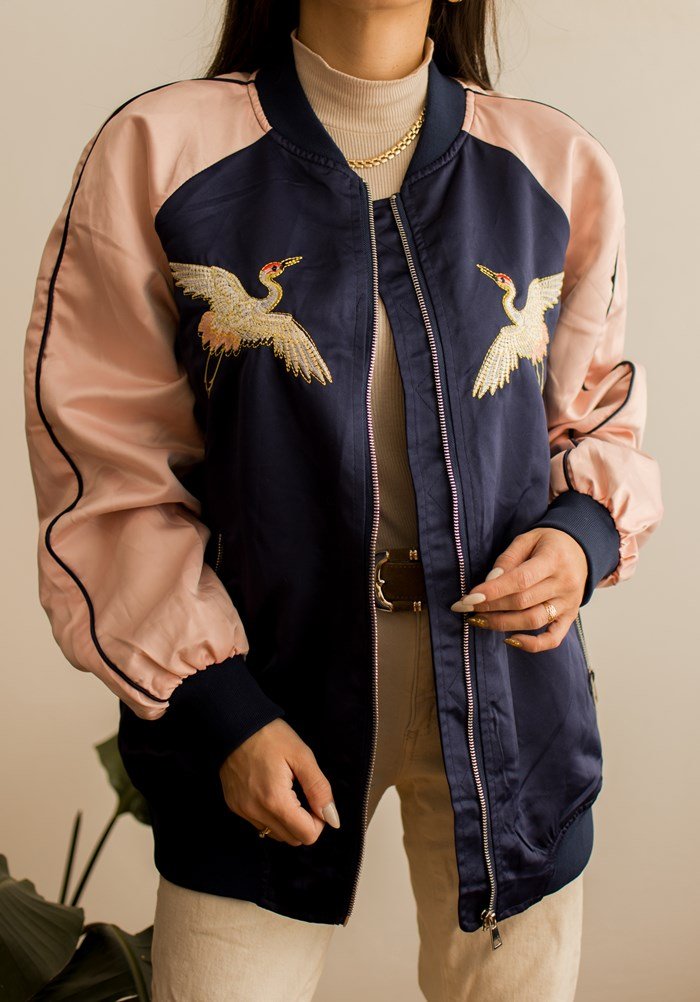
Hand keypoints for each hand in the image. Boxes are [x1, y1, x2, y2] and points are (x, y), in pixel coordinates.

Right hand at [219, 717, 340, 845]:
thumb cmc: (270, 736)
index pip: (306, 836)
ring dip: (288, 822)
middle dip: (305, 823)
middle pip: (293, 839)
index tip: (316, 800)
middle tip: (304, 795)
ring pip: (276, 835)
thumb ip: (319, 789)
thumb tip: (332, 819)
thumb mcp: (302, 756)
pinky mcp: (234, 806)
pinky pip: (260, 825)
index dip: (319, 821)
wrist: (235, 723)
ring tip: (288, 793)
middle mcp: (255, 811)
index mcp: (275, 800)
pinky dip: (272, 816)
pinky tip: (272, 793)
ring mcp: (242, 811)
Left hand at [450, 527, 588, 651]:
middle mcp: (564, 583)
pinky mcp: (570, 617)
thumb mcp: (528, 539)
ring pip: (533, 621)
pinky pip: (553, 638)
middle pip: (523, 602)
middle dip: (490, 607)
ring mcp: (569, 603)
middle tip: (467, 609)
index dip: (493, 591)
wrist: (582, 549)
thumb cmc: (549, 543)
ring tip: (479, 620)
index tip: (469, 598)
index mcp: (554, 559)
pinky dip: (532, 645)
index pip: (520, 580)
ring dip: (502, 624)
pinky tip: (510, 639)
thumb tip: (489, 582)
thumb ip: (508, 559)